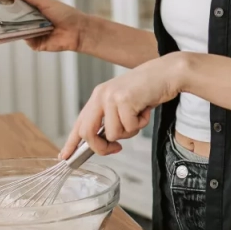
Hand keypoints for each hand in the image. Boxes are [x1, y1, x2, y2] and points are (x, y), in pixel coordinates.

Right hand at [12, 0, 89, 52]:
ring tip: (0, 17)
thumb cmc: (65, 14)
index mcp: (33, 11)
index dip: (8, 2)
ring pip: (17, 29)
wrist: (78, 30)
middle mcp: (31, 22)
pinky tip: (18, 28)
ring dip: (11, 24)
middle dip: (6, 14)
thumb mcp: (45, 2)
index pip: (17, 6)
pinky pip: (24, 39)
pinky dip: (22, 34)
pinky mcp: (35, 44)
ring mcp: (32, 33)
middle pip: (14, 19)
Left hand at [61, 53, 187, 158]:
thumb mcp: (122, 103)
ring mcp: (111, 97)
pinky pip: (129, 127)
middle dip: (102, 147)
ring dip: (130, 132)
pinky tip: (145, 111)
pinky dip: (140, 124)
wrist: (166, 73)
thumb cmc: (147, 90)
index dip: (71, 142)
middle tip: (116, 148)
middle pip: (88, 132)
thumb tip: (103, 142)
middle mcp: (101, 96)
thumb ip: (110, 119)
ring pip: (113, 134)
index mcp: (98, 96)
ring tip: (138, 116)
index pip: (80, 122)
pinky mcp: (124, 100)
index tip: (65, 156)